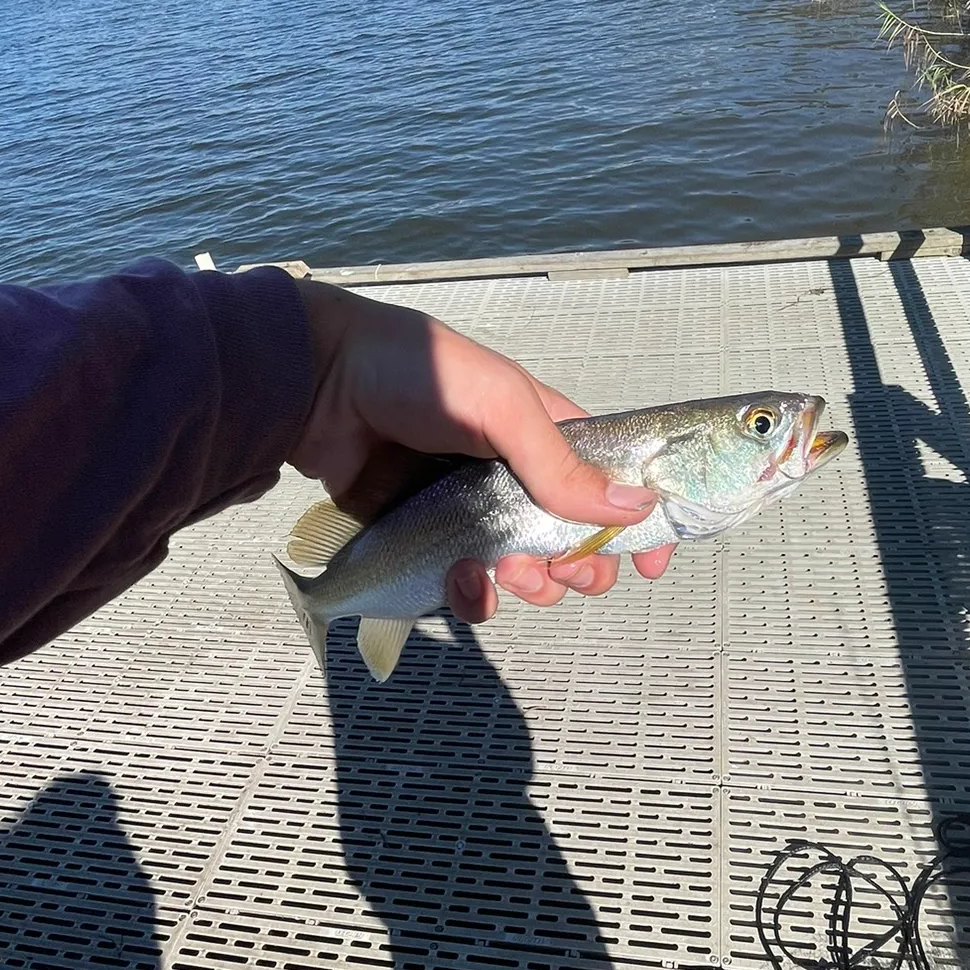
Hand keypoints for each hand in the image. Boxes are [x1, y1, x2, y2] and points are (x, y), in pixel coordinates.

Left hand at [289, 279, 675, 621]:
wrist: (317, 388)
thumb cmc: (414, 373)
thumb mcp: (500, 407)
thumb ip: (560, 463)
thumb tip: (634, 509)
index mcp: (544, 434)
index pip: (609, 483)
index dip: (635, 523)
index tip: (652, 561)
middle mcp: (513, 478)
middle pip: (571, 541)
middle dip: (581, 566)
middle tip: (569, 572)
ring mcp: (470, 514)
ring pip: (523, 572)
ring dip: (530, 585)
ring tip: (512, 575)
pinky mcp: (426, 543)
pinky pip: (465, 586)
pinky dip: (473, 595)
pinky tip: (465, 584)